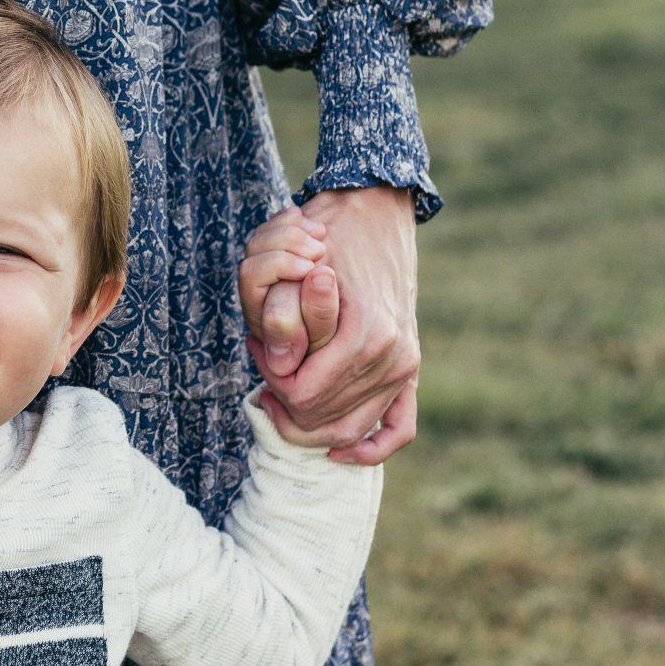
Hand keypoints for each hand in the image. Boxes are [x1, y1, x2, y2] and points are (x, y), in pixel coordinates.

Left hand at [246, 185, 419, 464]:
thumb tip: (274, 368)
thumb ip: (282, 320)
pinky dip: (369, 448)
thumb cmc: (325, 237)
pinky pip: (399, 428)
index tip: (253, 348)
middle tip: (262, 370)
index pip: (303, 396)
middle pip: (322, 418)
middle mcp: (392, 356)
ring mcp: (405, 365)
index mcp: (366, 335)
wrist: (374, 212)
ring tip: (281, 390)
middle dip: (283, 402)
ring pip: (349, 429)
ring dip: (309, 420)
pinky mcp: (411, 368)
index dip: (270, 381)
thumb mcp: (292, 272)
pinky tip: (337, 453)